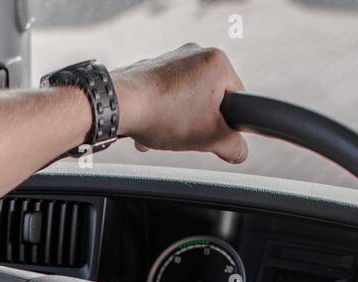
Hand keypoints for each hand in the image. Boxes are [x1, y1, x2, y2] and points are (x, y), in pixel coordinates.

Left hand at [113, 44, 248, 163]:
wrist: (118, 105)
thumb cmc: (165, 114)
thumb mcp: (210, 137)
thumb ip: (234, 146)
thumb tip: (239, 151)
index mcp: (217, 61)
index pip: (238, 99)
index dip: (228, 124)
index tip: (213, 135)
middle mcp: (195, 52)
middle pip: (209, 101)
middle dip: (198, 123)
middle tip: (187, 136)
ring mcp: (170, 58)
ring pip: (185, 101)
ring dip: (176, 123)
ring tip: (164, 132)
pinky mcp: (150, 68)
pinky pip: (164, 96)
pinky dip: (159, 115)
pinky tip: (149, 129)